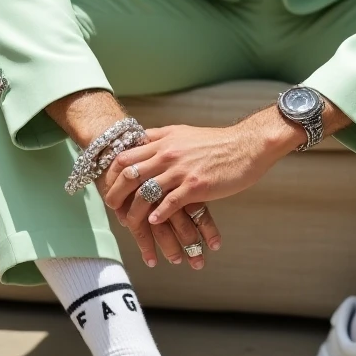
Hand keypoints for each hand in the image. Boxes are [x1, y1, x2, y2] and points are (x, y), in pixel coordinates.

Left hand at [101, 117, 286, 260]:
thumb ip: (161, 137)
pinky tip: (154, 222)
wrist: (246, 146)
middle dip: (116, 192)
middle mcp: (168, 154)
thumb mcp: (183, 132)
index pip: (127, 155)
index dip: (113, 172)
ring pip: (146, 192)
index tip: (108, 184)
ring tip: (129, 223)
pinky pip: (170, 203)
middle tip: (112, 206)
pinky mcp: (196, 186)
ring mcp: (181, 170)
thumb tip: (142, 140)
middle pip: (130, 174)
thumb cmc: (216, 141)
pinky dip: (159, 215)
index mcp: (164, 141)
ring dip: (135, 210)